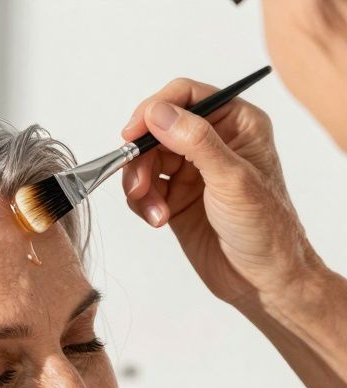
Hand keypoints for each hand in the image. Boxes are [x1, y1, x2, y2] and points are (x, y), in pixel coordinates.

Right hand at [120, 77, 322, 309]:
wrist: (262, 280)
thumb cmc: (265, 228)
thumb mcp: (232, 179)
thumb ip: (195, 141)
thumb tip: (158, 112)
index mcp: (236, 124)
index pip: (186, 96)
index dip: (154, 110)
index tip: (133, 133)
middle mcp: (211, 142)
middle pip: (156, 130)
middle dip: (141, 157)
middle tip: (139, 184)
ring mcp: (191, 170)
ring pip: (144, 160)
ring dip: (140, 185)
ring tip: (154, 211)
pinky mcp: (174, 197)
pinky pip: (142, 188)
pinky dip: (142, 203)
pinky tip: (158, 220)